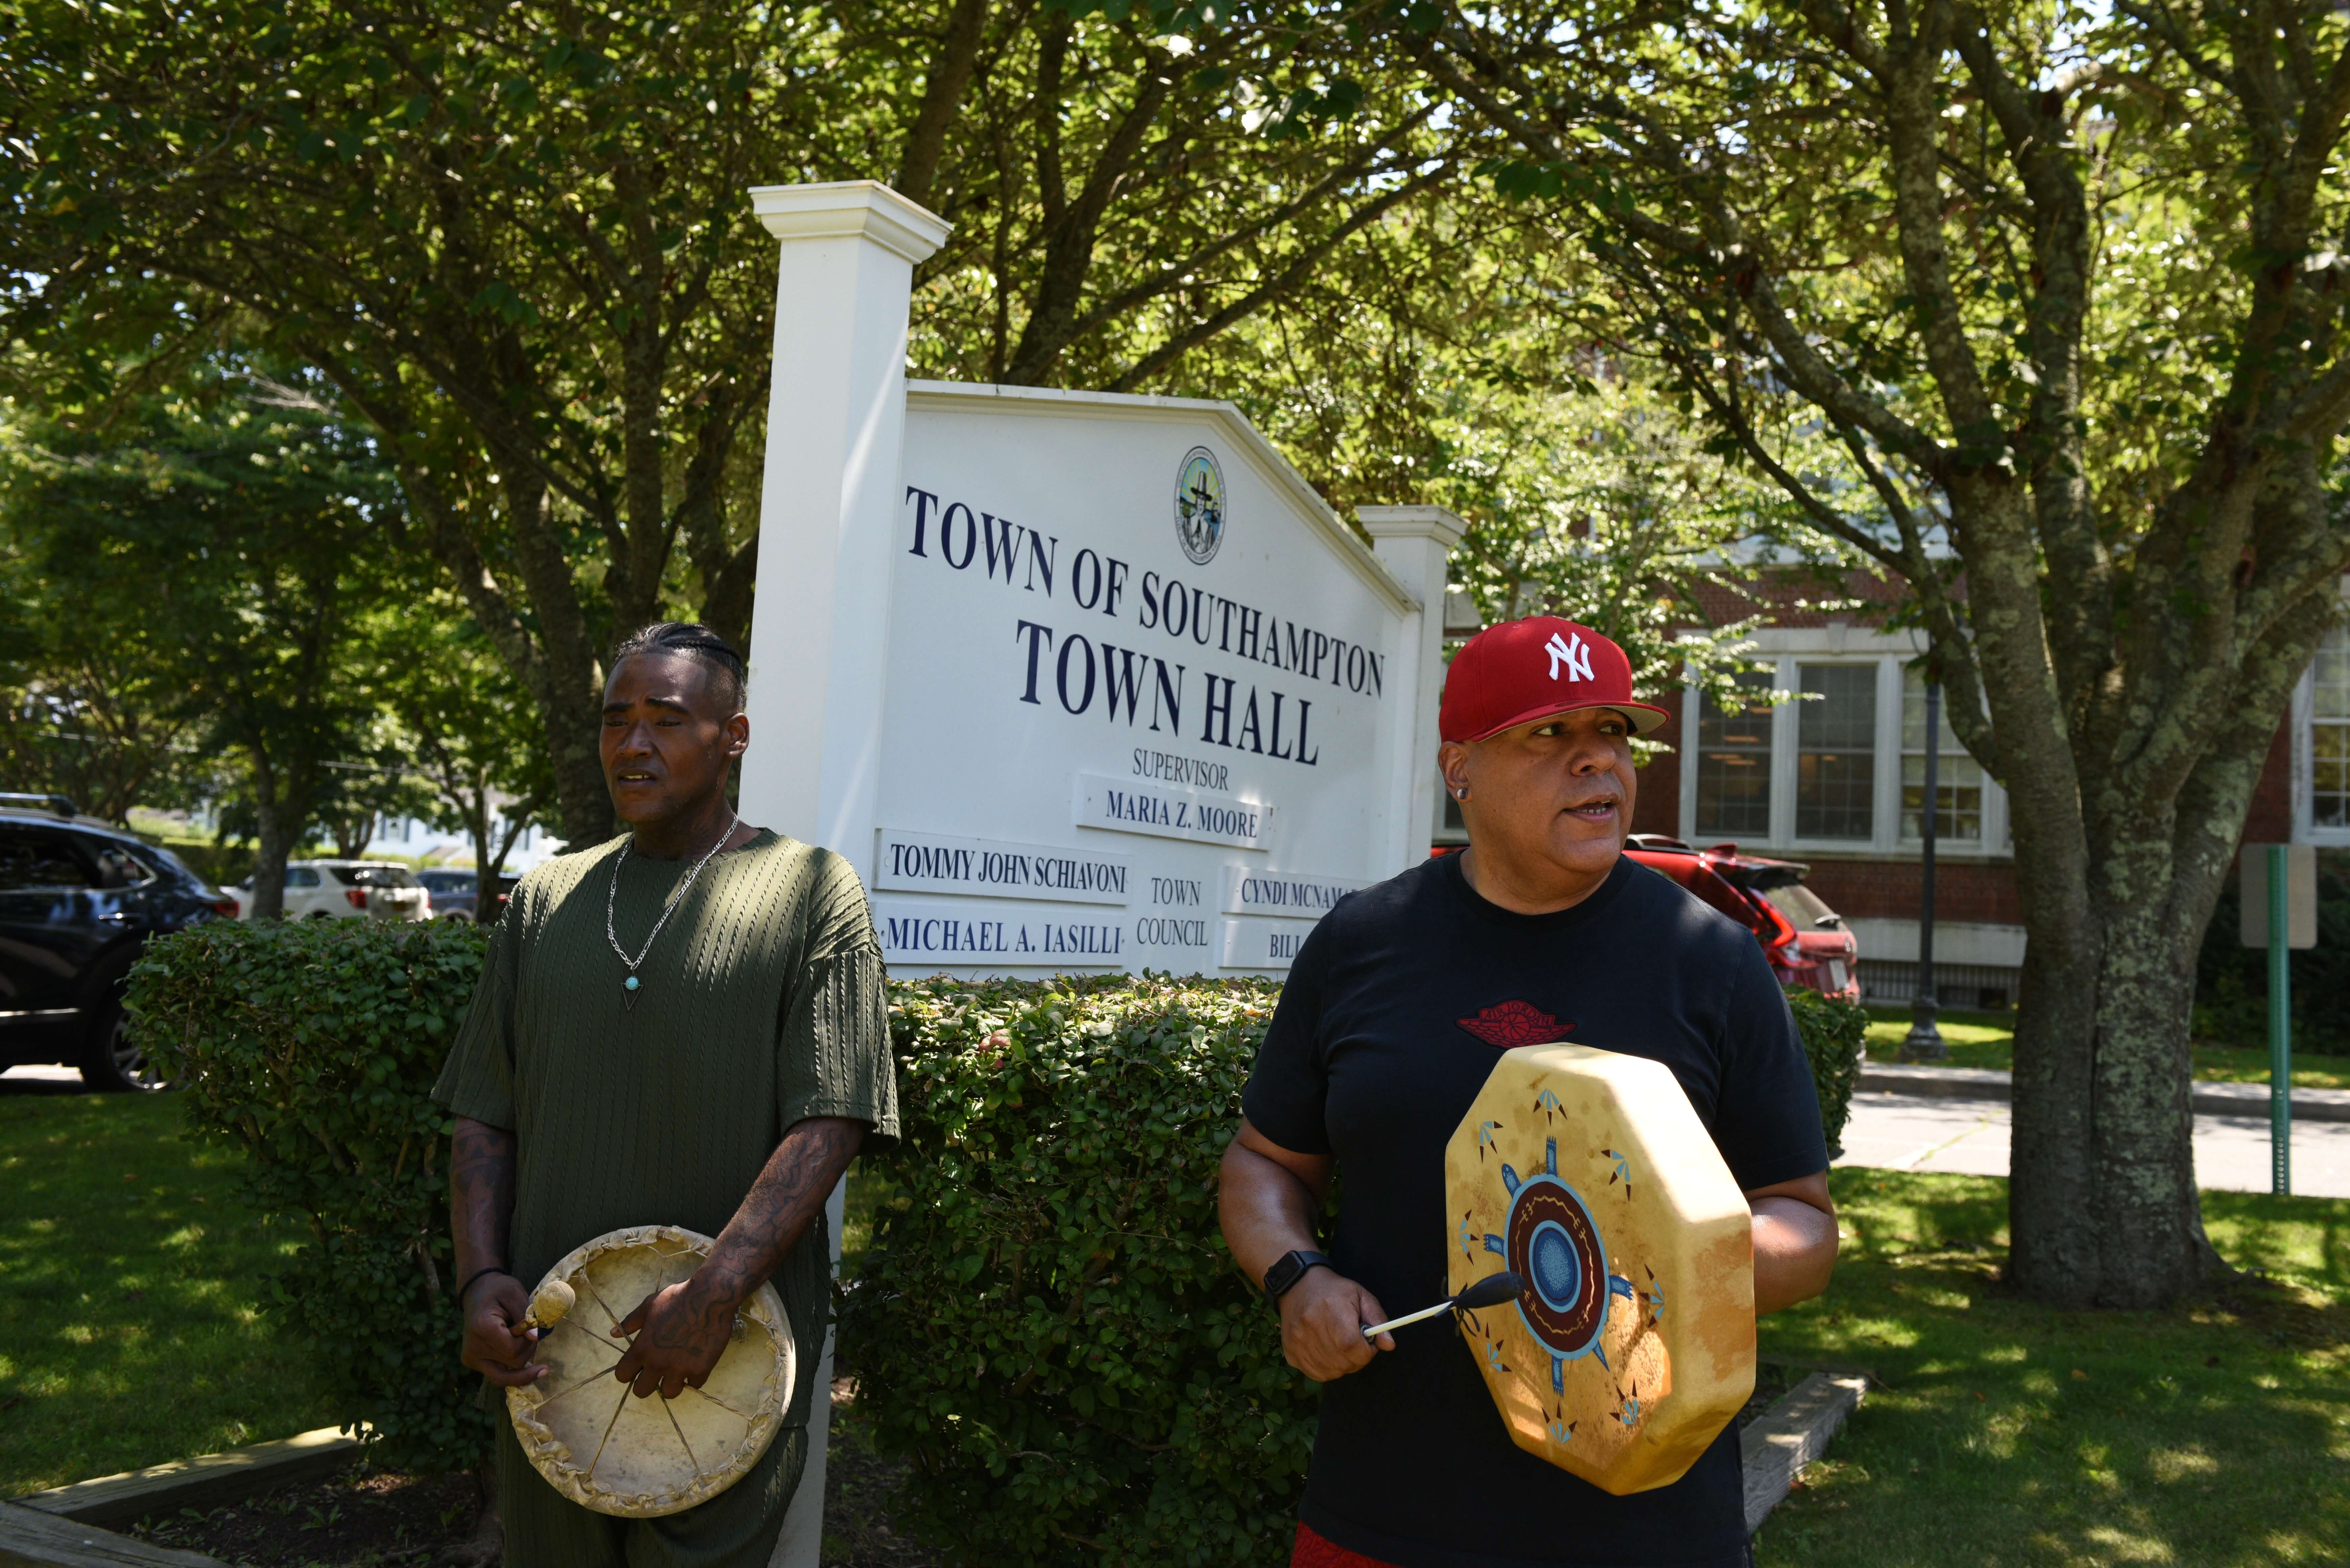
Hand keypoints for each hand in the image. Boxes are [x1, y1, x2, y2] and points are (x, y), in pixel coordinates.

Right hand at [460, 1273, 545, 1386]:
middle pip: (512, 1364)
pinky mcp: (472, 1362)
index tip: (531, 1326)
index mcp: (482, 1329)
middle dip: (527, 1349)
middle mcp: (473, 1349)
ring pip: (505, 1376)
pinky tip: (521, 1357)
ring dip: (520, 1359)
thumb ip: (526, 1316)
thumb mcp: (515, 1294)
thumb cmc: (498, 1290)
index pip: (513, 1351)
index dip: (529, 1342)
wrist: (477, 1291)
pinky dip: (512, 1369)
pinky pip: (497, 1375)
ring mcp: (471, 1358)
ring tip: (520, 1339)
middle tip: (528, 1331)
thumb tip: (535, 1338)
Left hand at [612, 1275, 737, 1399]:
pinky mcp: (701, 1369)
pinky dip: (694, 1377)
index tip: (635, 1367)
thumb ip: (631, 1322)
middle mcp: (658, 1363)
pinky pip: (694, 1384)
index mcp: (642, 1348)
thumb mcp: (650, 1305)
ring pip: (669, 1392)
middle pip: (641, 1391)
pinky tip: (696, 1364)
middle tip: (655, 1373)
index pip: (622, 1375)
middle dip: (646, 1383)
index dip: (627, 1372)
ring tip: (676, 1371)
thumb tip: (613, 1334)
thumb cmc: (677, 1298)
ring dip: (671, 1383)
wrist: (710, 1297)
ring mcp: (680, 1368)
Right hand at [1278, 1267, 1392, 1381]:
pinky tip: (1328, 1353)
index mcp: (1332, 1311)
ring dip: (1342, 1365)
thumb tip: (1389, 1344)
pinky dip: (1327, 1369)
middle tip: (1355, 1344)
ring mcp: (1298, 1342)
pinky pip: (1316, 1374)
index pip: (1352, 1346)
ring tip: (1340, 1346)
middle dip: (1356, 1359)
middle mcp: (1311, 1327)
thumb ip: (1378, 1320)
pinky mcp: (1290, 1352)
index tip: (1367, 1344)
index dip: (1366, 1351)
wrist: (1298, 1286)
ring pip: (1331, 1372)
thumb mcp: (1361, 1297)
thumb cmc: (1335, 1291)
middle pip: (1343, 1363)